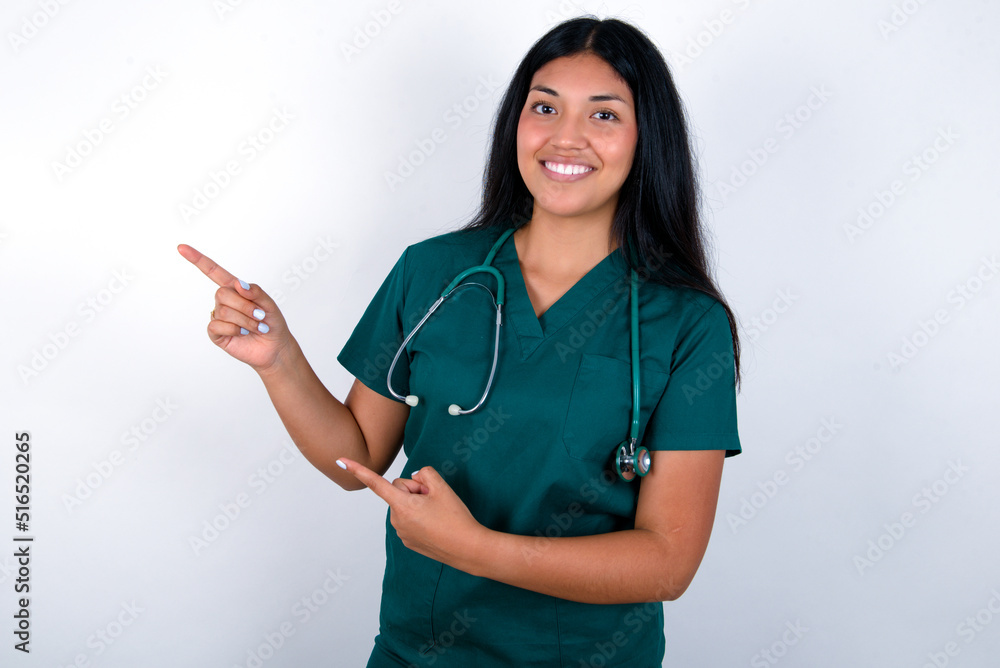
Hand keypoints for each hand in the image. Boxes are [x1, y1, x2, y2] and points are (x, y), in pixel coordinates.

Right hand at [177, 244, 291, 372]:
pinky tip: (243, 333)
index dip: (198, 260)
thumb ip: (255, 291)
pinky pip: (217, 326)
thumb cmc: (271, 322)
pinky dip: (234, 329)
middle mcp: (224, 301)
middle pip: (222, 293)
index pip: (214, 272)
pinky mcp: (216, 333)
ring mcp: (219, 317)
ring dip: (245, 320)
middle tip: (259, 315)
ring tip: (256, 327)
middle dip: (244, 305)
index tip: (181, 248)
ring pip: (223, 311)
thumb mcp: (269, 303)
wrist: (274, 347)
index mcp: (234, 289)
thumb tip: (237, 284)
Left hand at [336, 458, 487, 569]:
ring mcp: (401, 532)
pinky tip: (436, 525)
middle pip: (400, 491)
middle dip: (416, 490)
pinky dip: (420, 518)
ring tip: (438, 515)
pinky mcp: (408, 542)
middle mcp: (396, 519)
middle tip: (436, 500)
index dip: (358, 469)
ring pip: (405, 505)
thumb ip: (425, 474)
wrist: (468, 548)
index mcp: (402, 504)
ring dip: (418, 505)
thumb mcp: (442, 488)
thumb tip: (414, 478)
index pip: (376, 483)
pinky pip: (409, 519)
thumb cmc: (456, 518)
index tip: (340, 460)